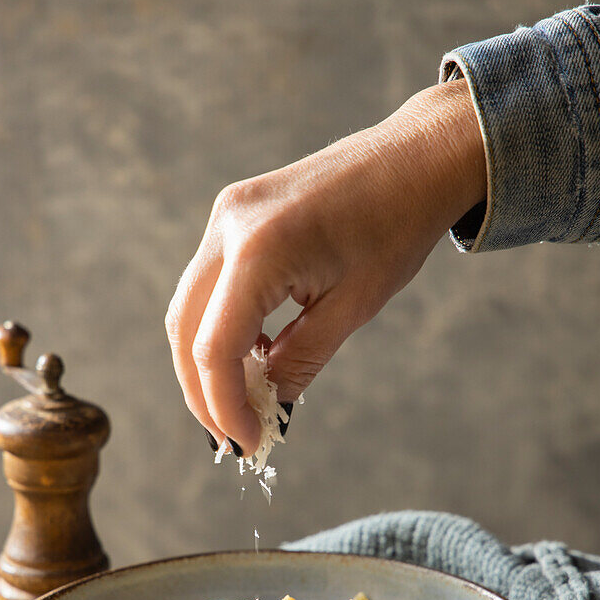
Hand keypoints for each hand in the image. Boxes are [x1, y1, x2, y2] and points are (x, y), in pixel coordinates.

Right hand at [165, 80, 485, 455]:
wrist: (414, 157)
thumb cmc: (396, 227)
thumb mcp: (352, 308)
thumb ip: (300, 361)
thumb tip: (268, 407)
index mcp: (259, 251)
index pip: (214, 348)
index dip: (223, 406)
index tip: (247, 442)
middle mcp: (229, 228)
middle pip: (184, 329)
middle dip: (202, 391)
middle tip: (231, 434)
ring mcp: (226, 216)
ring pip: (188, 307)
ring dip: (206, 361)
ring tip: (240, 402)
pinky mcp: (233, 214)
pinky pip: (209, 282)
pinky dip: (219, 325)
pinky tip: (253, 354)